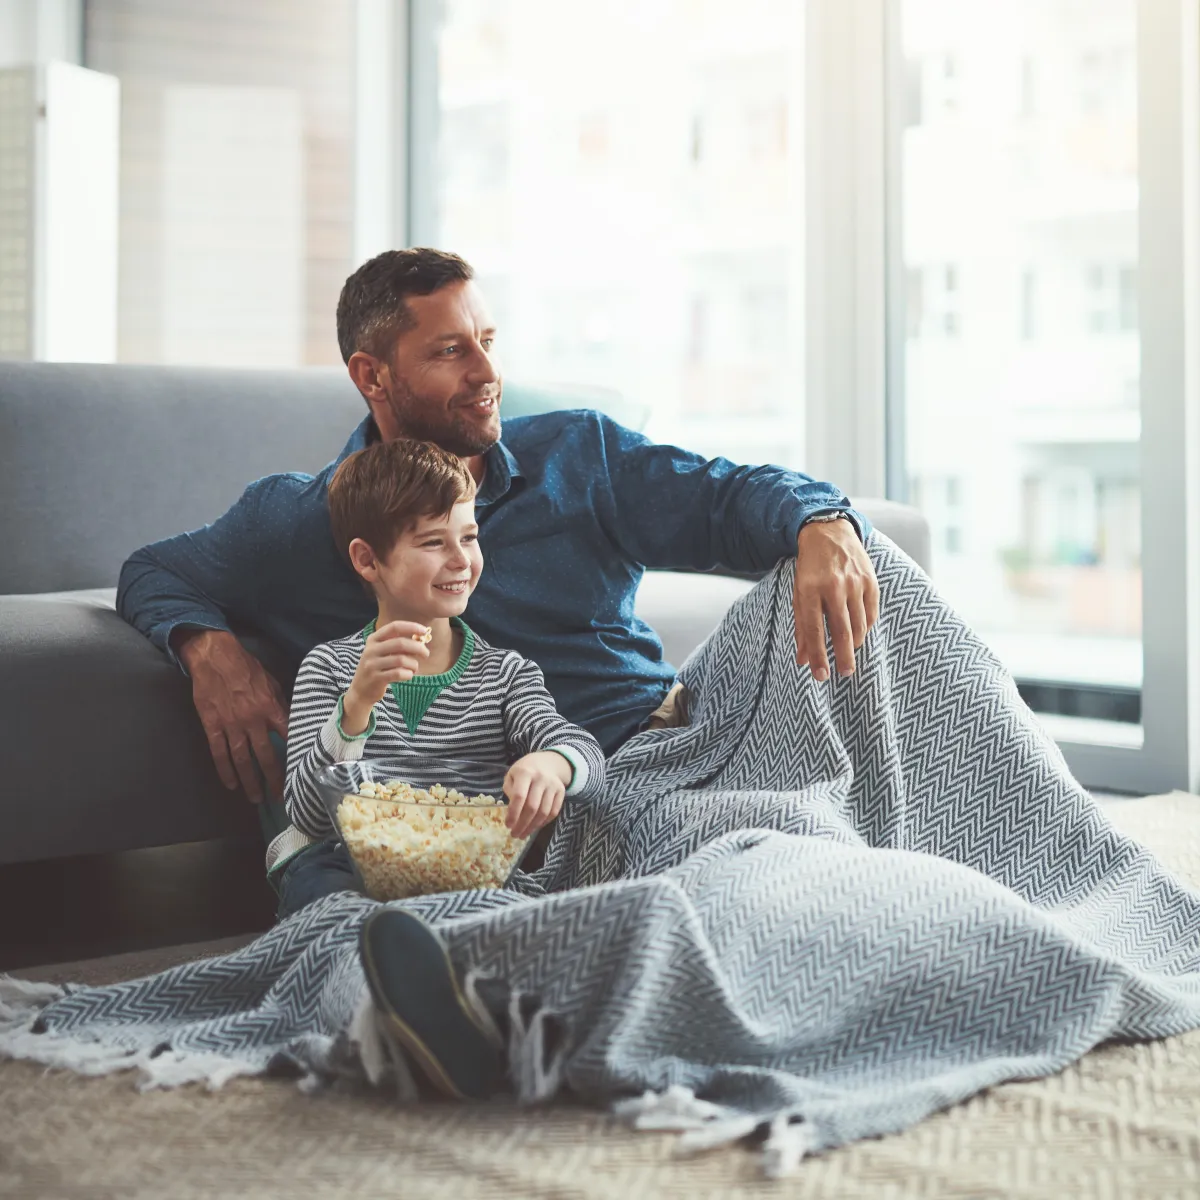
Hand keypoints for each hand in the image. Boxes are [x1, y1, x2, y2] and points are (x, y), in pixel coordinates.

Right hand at [176, 628, 288, 802]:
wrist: (215, 657)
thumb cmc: (247, 668)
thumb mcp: (272, 683)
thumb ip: (281, 705)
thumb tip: (292, 722)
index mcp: (271, 708)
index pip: (288, 737)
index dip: (295, 755)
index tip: (302, 771)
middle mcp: (253, 720)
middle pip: (265, 756)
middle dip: (273, 778)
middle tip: (279, 796)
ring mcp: (231, 725)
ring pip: (242, 760)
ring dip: (249, 781)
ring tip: (255, 798)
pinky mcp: (212, 726)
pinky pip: (219, 753)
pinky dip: (225, 770)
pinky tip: (230, 784)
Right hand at [342, 620, 430, 733]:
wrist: (361, 690)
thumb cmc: (379, 667)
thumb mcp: (383, 652)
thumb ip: (398, 644)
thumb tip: (421, 638)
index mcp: (374, 639)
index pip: (394, 627)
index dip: (411, 627)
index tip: (424, 631)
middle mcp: (371, 650)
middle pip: (400, 643)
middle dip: (418, 648)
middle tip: (426, 654)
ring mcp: (372, 664)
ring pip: (401, 660)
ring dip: (414, 664)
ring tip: (414, 668)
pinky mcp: (376, 678)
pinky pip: (399, 673)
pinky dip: (408, 674)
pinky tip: (408, 675)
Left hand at [503, 752, 569, 839]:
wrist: (548, 761)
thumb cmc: (525, 770)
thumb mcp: (512, 775)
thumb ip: (510, 791)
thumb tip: (512, 811)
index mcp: (525, 772)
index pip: (519, 797)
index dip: (513, 813)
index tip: (508, 825)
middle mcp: (541, 778)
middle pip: (532, 807)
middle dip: (522, 824)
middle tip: (515, 834)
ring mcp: (553, 785)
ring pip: (544, 812)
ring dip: (533, 827)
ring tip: (523, 834)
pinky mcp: (561, 791)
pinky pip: (554, 811)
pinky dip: (544, 822)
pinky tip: (535, 827)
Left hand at [793, 518, 879, 680]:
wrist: (828, 532)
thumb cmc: (809, 569)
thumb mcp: (799, 594)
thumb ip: (801, 627)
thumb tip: (803, 661)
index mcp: (810, 589)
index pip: (814, 630)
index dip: (817, 656)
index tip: (820, 676)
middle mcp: (834, 586)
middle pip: (842, 631)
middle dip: (843, 657)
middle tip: (844, 673)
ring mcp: (855, 582)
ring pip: (859, 624)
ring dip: (854, 643)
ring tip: (848, 652)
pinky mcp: (871, 580)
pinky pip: (871, 613)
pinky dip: (865, 626)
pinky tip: (858, 631)